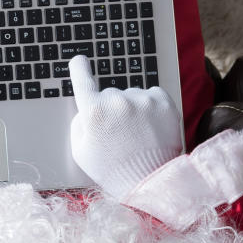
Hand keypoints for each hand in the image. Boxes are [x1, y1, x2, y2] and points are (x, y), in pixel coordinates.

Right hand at [69, 55, 182, 198]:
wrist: (151, 181)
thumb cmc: (113, 170)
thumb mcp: (81, 152)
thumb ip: (79, 125)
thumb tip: (86, 109)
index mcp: (94, 112)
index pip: (82, 79)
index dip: (78, 68)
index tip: (79, 61)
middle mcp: (117, 100)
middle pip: (109, 95)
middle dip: (110, 109)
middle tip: (117, 133)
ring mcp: (142, 100)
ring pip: (132, 96)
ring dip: (132, 109)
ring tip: (137, 135)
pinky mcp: (164, 102)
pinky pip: (152, 95)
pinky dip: (149, 107)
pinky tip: (149, 127)